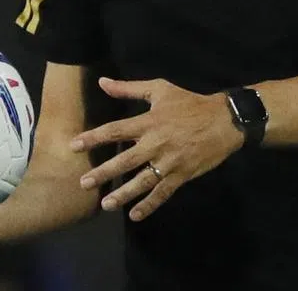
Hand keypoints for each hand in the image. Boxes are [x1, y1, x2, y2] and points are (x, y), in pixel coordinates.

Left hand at [70, 77, 243, 221]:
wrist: (224, 120)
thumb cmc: (189, 103)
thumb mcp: (160, 89)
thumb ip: (129, 88)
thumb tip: (102, 82)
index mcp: (148, 122)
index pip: (115, 130)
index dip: (93, 138)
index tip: (73, 145)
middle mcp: (156, 143)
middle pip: (124, 160)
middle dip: (103, 172)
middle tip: (83, 183)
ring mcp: (169, 162)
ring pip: (142, 181)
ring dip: (123, 194)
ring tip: (106, 204)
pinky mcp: (181, 175)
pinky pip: (163, 193)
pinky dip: (149, 205)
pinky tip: (135, 215)